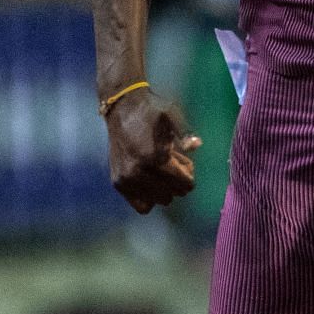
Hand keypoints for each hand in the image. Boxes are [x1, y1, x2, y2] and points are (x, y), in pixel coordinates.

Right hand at [104, 88, 199, 213]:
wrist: (121, 108)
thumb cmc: (152, 110)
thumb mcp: (173, 114)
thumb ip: (185, 132)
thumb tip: (196, 145)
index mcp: (153, 157)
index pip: (183, 183)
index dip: (189, 174)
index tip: (184, 160)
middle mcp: (137, 172)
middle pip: (172, 194)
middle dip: (177, 181)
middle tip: (172, 162)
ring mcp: (125, 180)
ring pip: (158, 201)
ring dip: (164, 188)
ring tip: (159, 169)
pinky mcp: (117, 183)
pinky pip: (140, 205)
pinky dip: (150, 197)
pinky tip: (150, 180)